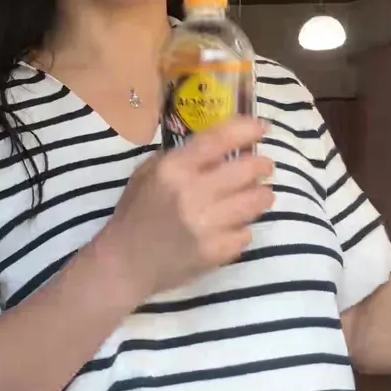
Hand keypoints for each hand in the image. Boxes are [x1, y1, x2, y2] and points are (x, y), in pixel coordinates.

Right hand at [92, 117, 273, 300]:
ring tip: (259, 195)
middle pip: (247, 170)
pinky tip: (233, 228)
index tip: (261, 127)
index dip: (246, 129)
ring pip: (255, 201)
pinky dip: (243, 229)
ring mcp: (207, 225)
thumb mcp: (147, 174)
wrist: (125, 263)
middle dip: (262, 165)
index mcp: (174, 169)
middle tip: (264, 166)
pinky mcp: (216, 251)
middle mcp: (193, 193)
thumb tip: (219, 146)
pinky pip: (246, 233)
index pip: (219, 139)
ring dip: (262, 195)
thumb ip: (180, 158)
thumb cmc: (135, 214)